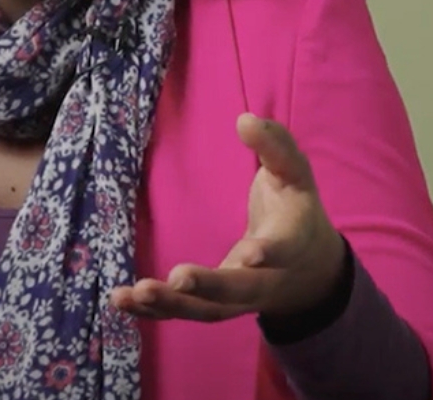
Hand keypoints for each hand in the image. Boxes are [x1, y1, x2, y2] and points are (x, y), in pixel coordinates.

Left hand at [107, 112, 346, 324]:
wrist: (309, 269)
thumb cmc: (295, 209)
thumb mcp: (295, 172)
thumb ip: (274, 145)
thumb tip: (244, 119)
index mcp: (290, 241)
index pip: (282, 250)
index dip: (268, 254)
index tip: (249, 254)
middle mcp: (266, 279)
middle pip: (238, 290)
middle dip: (208, 287)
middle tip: (175, 279)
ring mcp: (239, 300)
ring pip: (207, 311)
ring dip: (169, 305)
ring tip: (131, 294)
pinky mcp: (215, 306)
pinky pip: (185, 313)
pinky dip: (154, 311)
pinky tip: (123, 301)